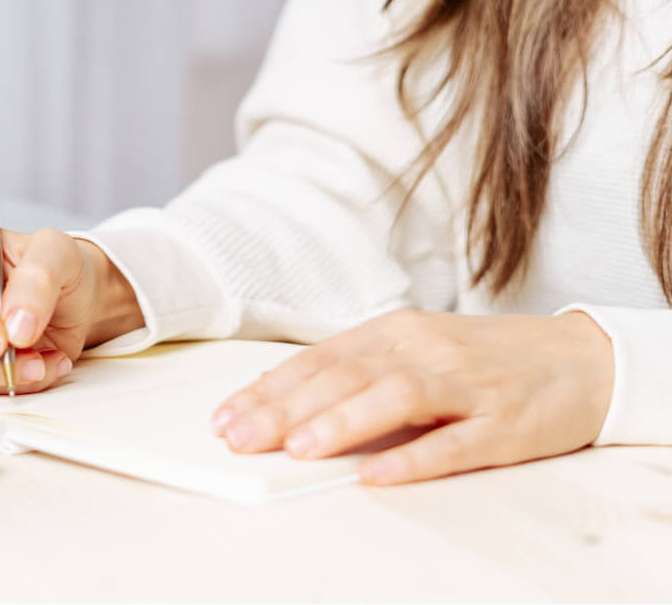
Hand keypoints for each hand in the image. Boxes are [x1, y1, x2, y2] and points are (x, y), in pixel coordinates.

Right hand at [0, 224, 142, 393]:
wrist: (76, 297)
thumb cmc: (55, 265)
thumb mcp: (56, 252)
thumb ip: (37, 280)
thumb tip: (15, 325)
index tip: (0, 336)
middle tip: (21, 356)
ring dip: (0, 374)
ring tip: (43, 360)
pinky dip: (13, 383)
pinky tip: (44, 364)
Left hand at [211, 309, 613, 484]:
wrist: (582, 357)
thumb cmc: (480, 358)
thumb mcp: (414, 351)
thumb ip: (355, 373)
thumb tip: (281, 402)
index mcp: (395, 332)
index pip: (319, 359)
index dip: (270, 388)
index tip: (225, 417)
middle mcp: (425, 350)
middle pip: (347, 376)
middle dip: (287, 408)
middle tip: (241, 437)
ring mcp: (467, 385)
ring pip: (396, 398)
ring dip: (344, 422)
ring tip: (299, 449)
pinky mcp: (505, 423)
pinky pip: (456, 442)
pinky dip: (415, 459)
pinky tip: (379, 475)